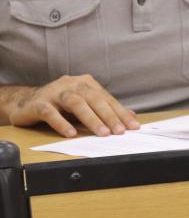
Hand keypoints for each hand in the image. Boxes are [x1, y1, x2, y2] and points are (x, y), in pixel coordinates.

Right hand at [1, 75, 138, 137]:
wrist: (24, 102)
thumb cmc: (60, 105)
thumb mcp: (85, 106)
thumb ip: (106, 109)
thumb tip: (131, 116)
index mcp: (85, 84)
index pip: (106, 99)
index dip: (121, 113)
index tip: (133, 127)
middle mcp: (71, 84)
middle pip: (93, 99)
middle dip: (109, 116)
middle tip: (120, 132)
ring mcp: (54, 92)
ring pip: (75, 103)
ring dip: (91, 119)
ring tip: (102, 133)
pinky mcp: (38, 103)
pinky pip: (50, 112)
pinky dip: (62, 122)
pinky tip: (71, 133)